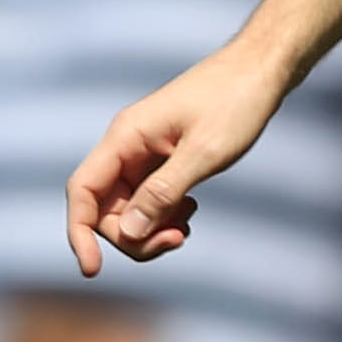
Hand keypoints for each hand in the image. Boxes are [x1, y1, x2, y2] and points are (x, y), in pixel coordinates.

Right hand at [67, 39, 301, 273]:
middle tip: (178, 240)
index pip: (82, 191)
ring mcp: (143, 153)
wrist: (261, 71)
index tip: (93, 271)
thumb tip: (128, 233)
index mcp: (125, 137)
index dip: (80, 233)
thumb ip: (163, 193)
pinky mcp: (162, 159)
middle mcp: (126, 145)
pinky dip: (164, 216)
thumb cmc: (236, 102)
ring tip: (189, 224)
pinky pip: (148, 199)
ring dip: (152, 228)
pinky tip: (191, 212)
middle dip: (134, 236)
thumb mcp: (204, 153)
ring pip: (129, 209)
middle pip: (105, 209)